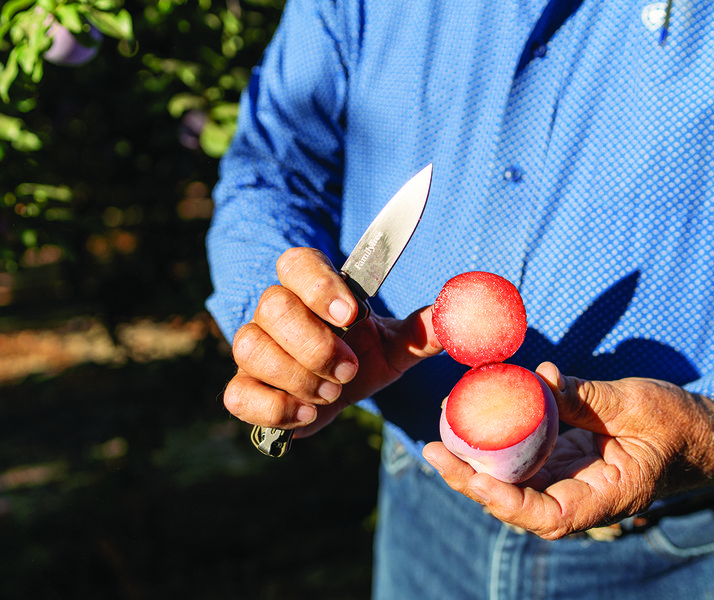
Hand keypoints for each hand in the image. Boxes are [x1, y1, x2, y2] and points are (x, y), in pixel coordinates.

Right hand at [224, 247, 442, 436]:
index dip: (319, 286)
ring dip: (296, 375)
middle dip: (314, 343)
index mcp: (312, 288)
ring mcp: (256, 348)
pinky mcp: (245, 388)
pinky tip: (305, 414)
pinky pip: (237, 393)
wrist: (340, 390)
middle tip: (348, 369)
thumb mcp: (398, 344)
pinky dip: (273, 408)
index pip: (296, 264)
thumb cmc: (365, 356)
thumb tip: (462, 312)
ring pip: (251, 348)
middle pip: (272, 307)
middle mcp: (276, 311)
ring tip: (331, 393)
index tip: (352, 315)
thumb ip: (425, 328)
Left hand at [422, 362, 713, 539]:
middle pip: (516, 503)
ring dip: (474, 464)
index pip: (548, 516)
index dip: (507, 501)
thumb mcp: (636, 405)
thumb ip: (586, 397)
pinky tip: (470, 424)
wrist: (698, 433)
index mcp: (604, 496)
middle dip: (471, 480)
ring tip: (437, 437)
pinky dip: (496, 445)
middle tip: (432, 449)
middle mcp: (580, 496)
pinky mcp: (562, 460)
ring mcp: (569, 480)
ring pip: (513, 483)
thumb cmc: (676, 423)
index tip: (474, 477)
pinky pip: (523, 459)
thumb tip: (537, 378)